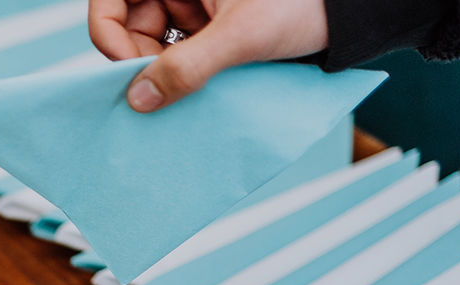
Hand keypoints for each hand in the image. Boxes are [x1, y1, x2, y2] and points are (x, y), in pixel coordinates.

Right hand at [88, 0, 329, 111]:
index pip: (110, 1)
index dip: (108, 36)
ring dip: (162, 76)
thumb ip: (189, 67)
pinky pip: (178, 57)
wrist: (350, 13)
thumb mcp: (243, 36)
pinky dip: (181, 79)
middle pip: (128, 28)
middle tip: (160, 95)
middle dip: (138, 64)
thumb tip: (139, 99)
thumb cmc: (305, 3)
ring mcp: (193, 8)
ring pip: (151, 47)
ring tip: (186, 96)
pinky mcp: (208, 30)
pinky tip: (195, 95)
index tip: (130, 73)